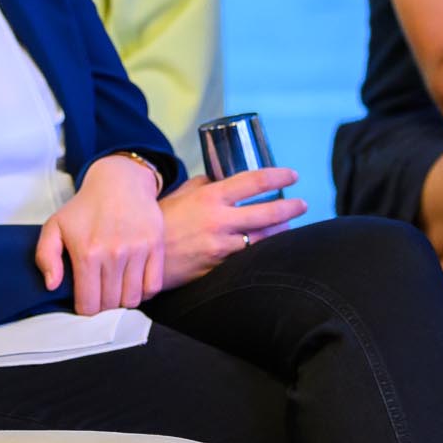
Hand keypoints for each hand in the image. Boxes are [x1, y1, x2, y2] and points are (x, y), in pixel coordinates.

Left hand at [34, 155, 165, 313]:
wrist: (118, 181)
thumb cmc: (84, 207)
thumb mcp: (54, 226)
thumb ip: (46, 257)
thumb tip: (52, 285)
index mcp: (86, 253)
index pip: (89, 305)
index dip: (85, 309)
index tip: (85, 301)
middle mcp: (113, 254)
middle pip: (110, 305)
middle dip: (103, 306)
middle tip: (99, 294)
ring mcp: (137, 251)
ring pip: (132, 299)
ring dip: (122, 301)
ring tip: (115, 289)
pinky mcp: (155, 246)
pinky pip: (153, 286)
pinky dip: (143, 292)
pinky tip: (133, 283)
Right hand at [156, 169, 307, 288]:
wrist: (141, 257)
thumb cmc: (160, 222)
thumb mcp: (180, 194)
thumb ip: (203, 185)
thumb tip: (221, 178)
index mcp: (210, 197)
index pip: (253, 182)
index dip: (278, 177)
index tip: (293, 175)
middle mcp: (219, 220)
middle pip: (268, 213)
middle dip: (291, 208)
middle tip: (302, 204)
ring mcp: (220, 246)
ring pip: (264, 239)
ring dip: (280, 232)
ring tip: (287, 226)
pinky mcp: (219, 267)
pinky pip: (247, 258)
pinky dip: (260, 252)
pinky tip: (267, 249)